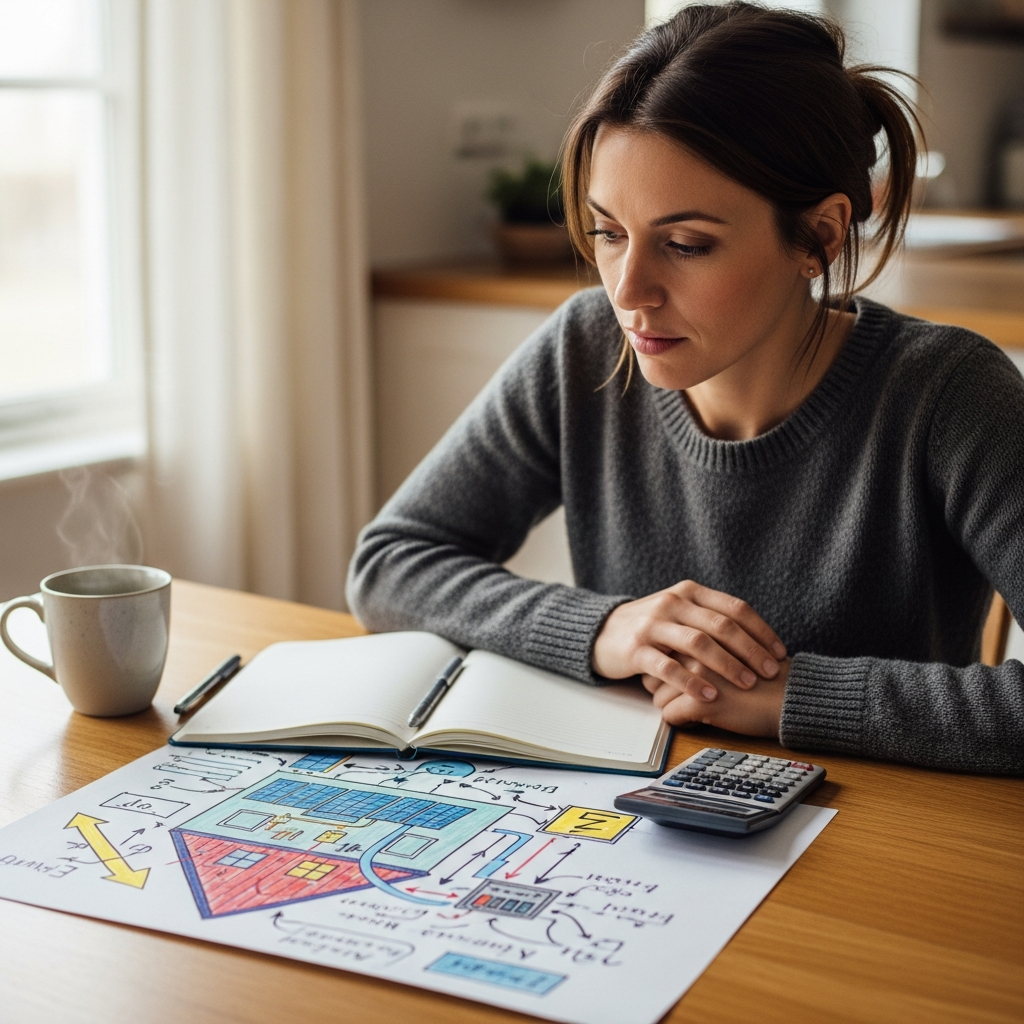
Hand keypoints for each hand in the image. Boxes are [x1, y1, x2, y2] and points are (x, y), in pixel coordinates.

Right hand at [592, 580, 786, 702]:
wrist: (601, 633)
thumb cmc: (650, 628)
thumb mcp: (679, 613)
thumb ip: (710, 618)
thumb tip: (757, 641)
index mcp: (689, 593)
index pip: (734, 607)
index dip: (761, 630)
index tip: (780, 652)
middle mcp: (672, 603)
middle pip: (721, 625)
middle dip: (751, 650)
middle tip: (771, 671)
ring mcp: (652, 625)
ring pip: (698, 643)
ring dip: (727, 665)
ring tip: (747, 683)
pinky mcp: (635, 648)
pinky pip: (668, 666)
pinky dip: (691, 681)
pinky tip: (709, 695)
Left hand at [645, 659, 788, 737]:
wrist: (790, 696)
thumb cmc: (764, 675)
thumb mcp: (731, 648)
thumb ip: (705, 646)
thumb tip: (677, 659)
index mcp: (701, 635)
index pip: (662, 652)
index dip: (669, 669)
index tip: (682, 679)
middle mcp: (693, 653)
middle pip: (655, 673)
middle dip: (665, 687)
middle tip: (686, 695)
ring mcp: (695, 677)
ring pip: (659, 696)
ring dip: (673, 705)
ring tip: (695, 709)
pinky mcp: (699, 703)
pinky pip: (670, 716)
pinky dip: (682, 721)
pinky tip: (700, 720)